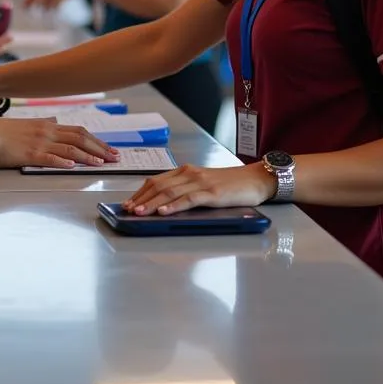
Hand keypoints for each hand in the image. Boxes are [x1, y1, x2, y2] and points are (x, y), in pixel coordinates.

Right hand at [0, 119, 118, 169]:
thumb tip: (56, 121)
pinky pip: (49, 158)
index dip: (96, 140)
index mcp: (47, 125)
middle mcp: (47, 132)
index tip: (109, 148)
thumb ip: (43, 124)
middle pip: (80, 138)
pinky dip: (63, 162)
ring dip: (88, 156)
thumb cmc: (2, 132)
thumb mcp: (26, 124)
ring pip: (70, 149)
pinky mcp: (29, 155)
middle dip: (100, 148)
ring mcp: (39, 143)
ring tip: (102, 163)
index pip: (78, 131)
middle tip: (114, 157)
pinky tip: (73, 166)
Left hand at [122, 162, 275, 215]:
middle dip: (141, 199)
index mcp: (186, 171)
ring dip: (152, 204)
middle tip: (127, 210)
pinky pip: (189, 199)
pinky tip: (164, 212)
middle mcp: (190, 173)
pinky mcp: (212, 193)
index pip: (156, 180)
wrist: (255, 180)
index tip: (128, 203)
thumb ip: (186, 190)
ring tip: (138, 213)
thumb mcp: (203, 185)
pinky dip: (174, 206)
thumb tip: (163, 206)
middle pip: (159, 186)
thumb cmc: (230, 185)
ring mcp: (201, 182)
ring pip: (170, 192)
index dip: (140, 192)